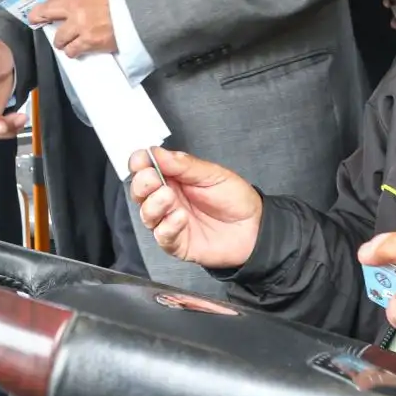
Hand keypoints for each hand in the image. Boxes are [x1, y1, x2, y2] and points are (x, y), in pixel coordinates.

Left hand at [27, 0, 115, 57]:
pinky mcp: (87, 41)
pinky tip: (75, 51)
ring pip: (58, 37)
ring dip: (60, 40)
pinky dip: (72, 52)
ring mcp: (79, 24)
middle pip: (44, 11)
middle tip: (35, 20)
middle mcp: (73, 4)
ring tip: (64, 42)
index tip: (36, 2)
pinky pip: (72, 50)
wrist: (139, 8)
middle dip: (37, 17)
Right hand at [128, 148, 260, 268]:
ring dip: (153, 205)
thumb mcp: (212, 174)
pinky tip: (180, 217)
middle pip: (140, 193)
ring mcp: (170, 222)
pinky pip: (162, 236)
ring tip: (168, 197)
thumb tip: (156, 152)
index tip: (142, 158)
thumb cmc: (235, 199)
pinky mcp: (177, 243)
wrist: (255, 228)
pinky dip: (167, 226)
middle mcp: (168, 200)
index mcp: (173, 179)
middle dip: (142, 184)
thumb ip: (183, 165)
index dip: (140, 163)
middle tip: (153, 178)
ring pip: (147, 215)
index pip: (145, 169)